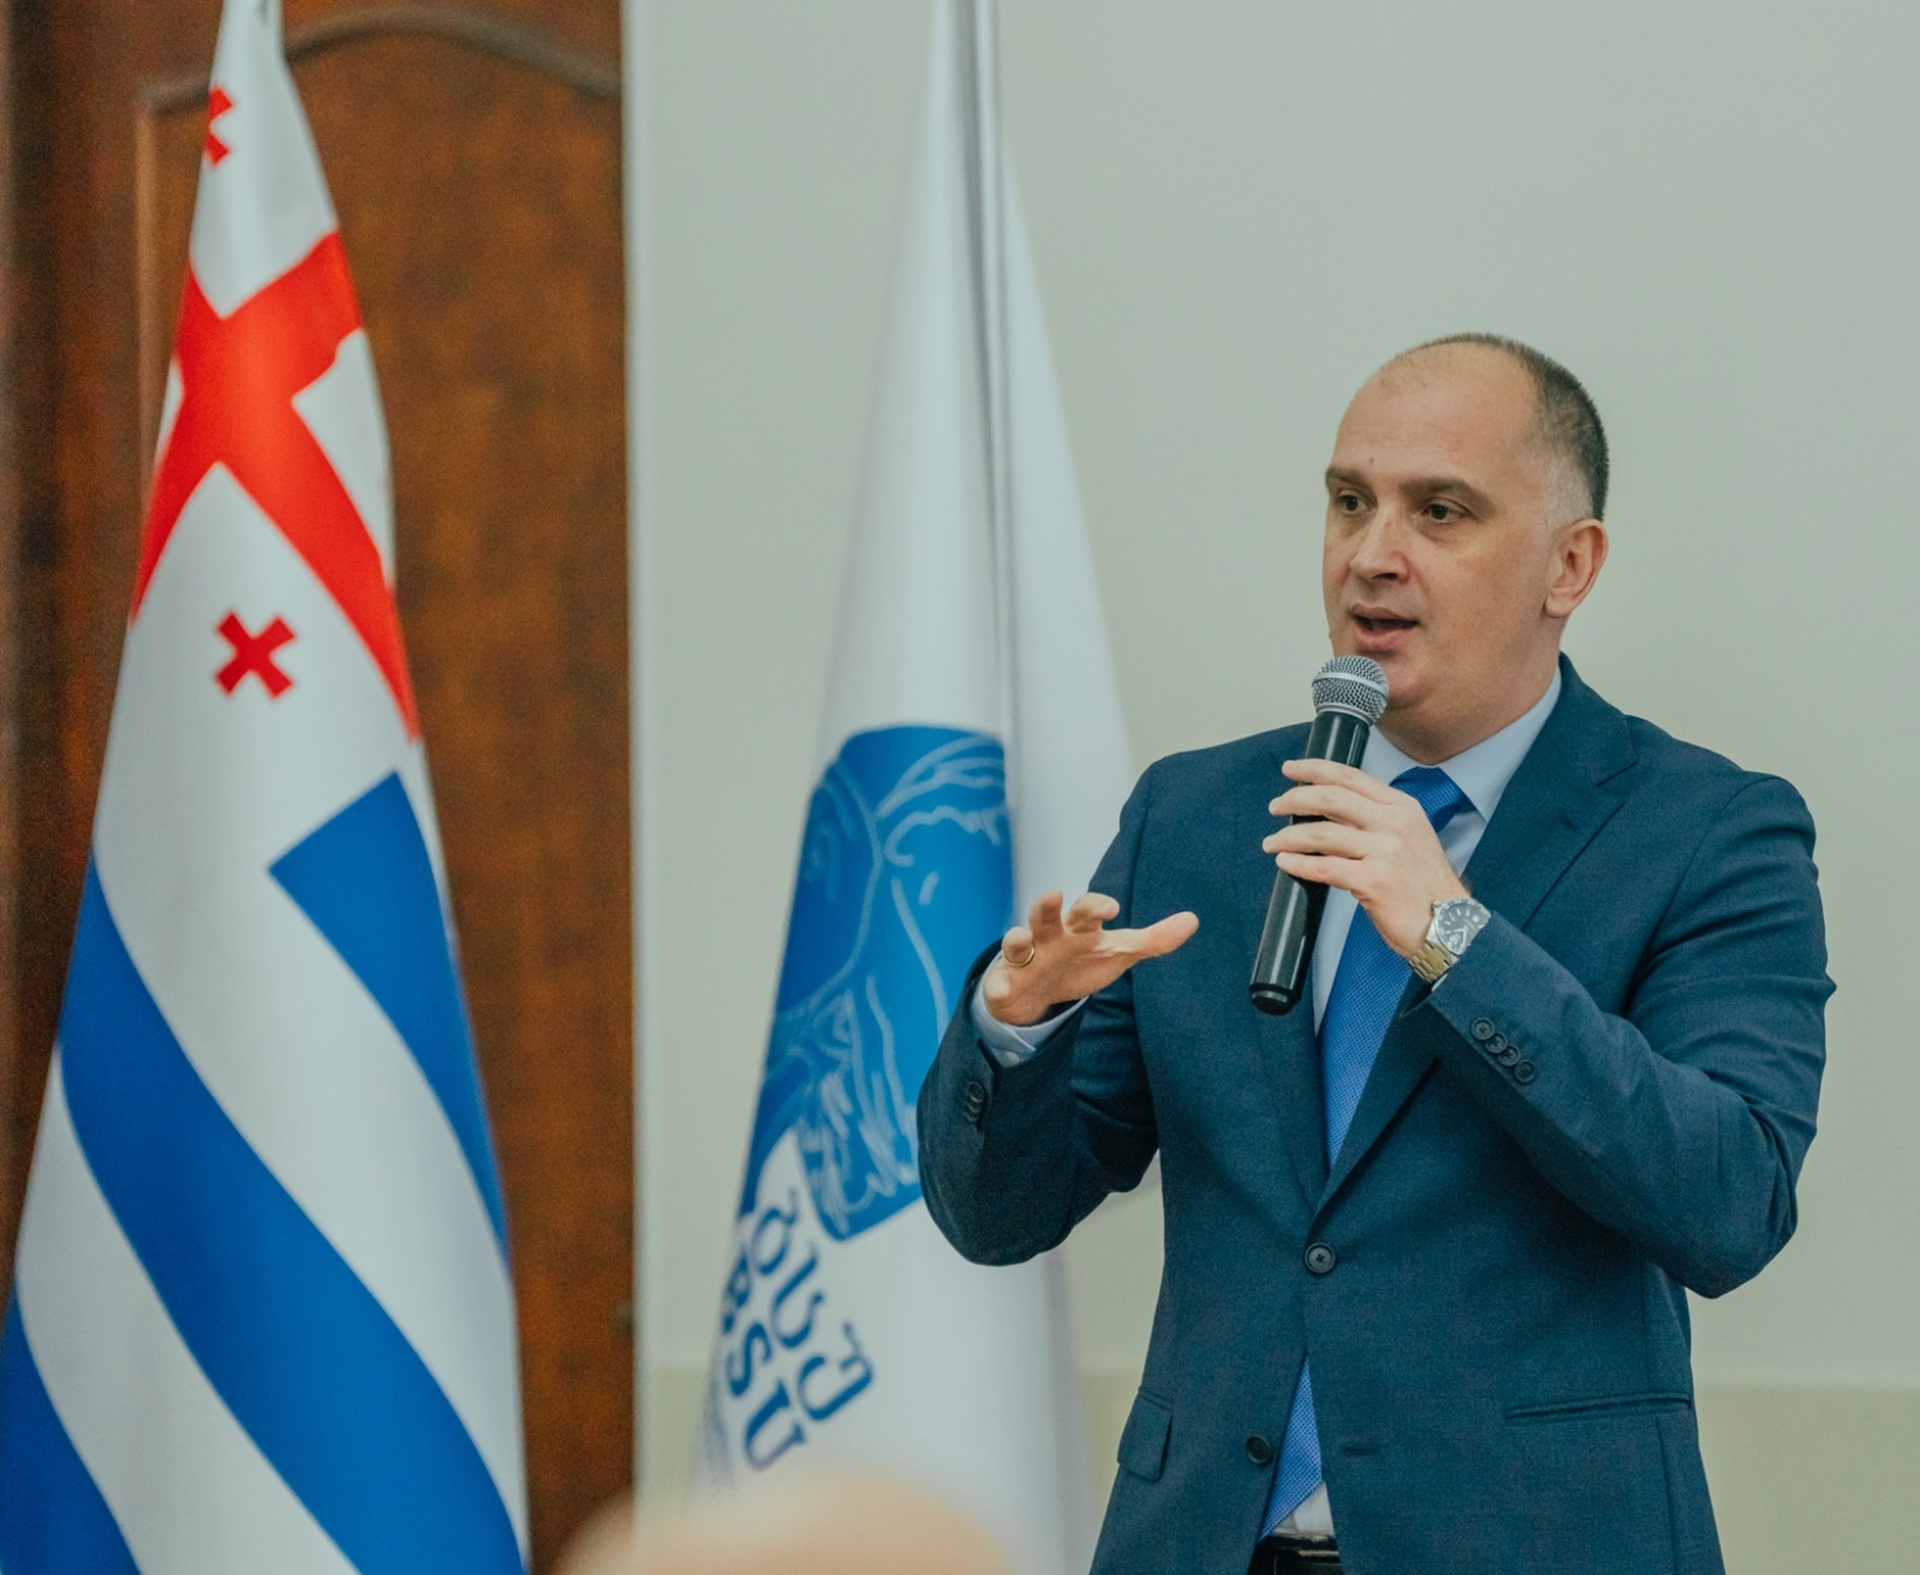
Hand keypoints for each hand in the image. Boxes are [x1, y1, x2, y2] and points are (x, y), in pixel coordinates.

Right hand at [981, 890, 1198, 1027]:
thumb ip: (1153, 940)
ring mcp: (1025, 958)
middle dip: (1048, 906)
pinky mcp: (1006, 981)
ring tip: (1019, 936)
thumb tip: (1193, 919)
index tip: (1112, 907)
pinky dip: (999, 985)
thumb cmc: (1080, 962)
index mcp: (1077, 929)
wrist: (1038, 991)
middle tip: (1054, 895)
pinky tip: (1002, 988)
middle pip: (1046, 916)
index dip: (1097, 906)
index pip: (1086, 910)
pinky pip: (1000, 983)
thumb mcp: (1118, 952)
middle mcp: (1048, 937)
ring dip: (1016, 937)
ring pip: (1017, 943)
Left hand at [1262, 759, 1467, 956]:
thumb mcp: (1409, 837)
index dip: (1315, 770)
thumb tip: (1327, 809)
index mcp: (1402, 808)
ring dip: (1289, 836)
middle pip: (1331, 798)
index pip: (1350, 777)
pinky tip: (1286, 863)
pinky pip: (1324, 868)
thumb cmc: (1424, 884)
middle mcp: (1394, 824)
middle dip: (1295, 799)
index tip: (1291, 769)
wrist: (1450, 923)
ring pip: (1322, 834)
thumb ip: (1373, 819)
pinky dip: (1299, 864)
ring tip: (1273, 842)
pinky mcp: (1373, 881)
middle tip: (1276, 806)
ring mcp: (1385, 852)